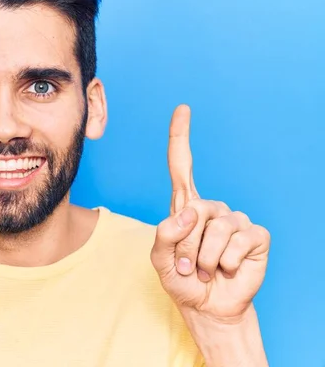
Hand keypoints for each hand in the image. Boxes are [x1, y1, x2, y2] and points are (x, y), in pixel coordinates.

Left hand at [151, 105, 270, 321]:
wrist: (207, 306)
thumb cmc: (182, 279)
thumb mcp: (160, 260)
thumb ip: (165, 236)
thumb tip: (189, 212)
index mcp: (185, 207)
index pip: (182, 167)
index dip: (180, 138)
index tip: (182, 109)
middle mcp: (211, 208)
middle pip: (194, 211)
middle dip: (185, 245)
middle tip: (188, 264)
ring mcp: (235, 220)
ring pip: (216, 230)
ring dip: (204, 258)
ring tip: (205, 268)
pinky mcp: (255, 236)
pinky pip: (239, 242)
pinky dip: (228, 262)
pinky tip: (227, 269)